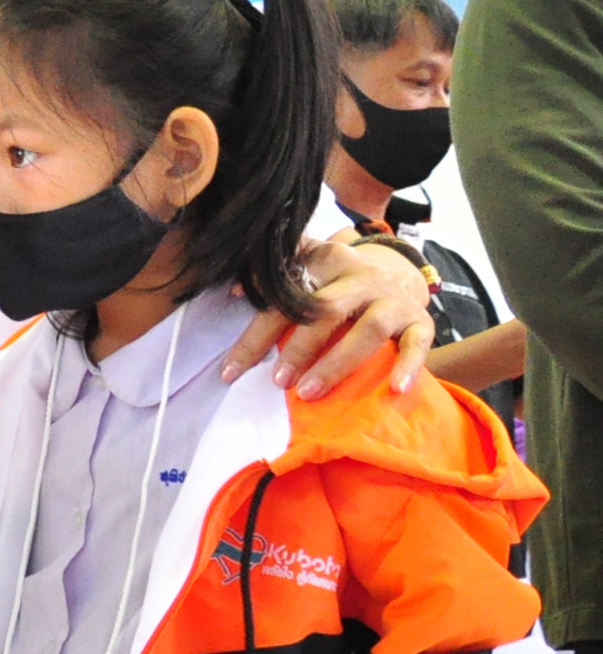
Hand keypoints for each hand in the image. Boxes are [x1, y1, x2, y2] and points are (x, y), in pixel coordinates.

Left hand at [224, 242, 433, 398]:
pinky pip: (417, 343)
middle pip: (326, 311)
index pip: (284, 299)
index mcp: (327, 262)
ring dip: (337, 363)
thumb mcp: (308, 268)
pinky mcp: (421, 320)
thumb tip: (234, 291)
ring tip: (309, 392)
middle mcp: (362, 277)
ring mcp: (393, 299)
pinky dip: (409, 365)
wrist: (397, 275)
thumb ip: (273, 276)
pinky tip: (395, 388)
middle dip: (298, 348)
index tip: (231, 371)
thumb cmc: (337, 283)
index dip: (255, 336)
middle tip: (277, 381)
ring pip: (368, 329)